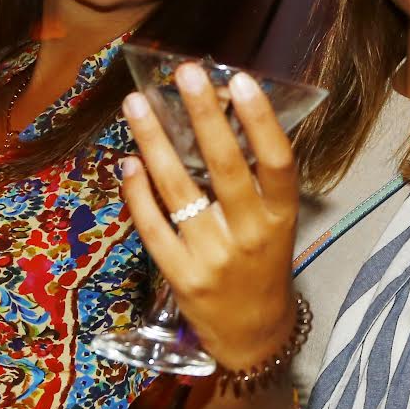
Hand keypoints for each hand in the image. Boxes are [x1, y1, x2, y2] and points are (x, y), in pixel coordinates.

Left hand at [119, 61, 299, 370]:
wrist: (254, 336)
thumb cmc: (262, 264)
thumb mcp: (273, 223)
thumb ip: (252, 180)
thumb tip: (216, 113)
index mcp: (282, 216)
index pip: (277, 161)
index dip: (260, 120)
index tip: (240, 79)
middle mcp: (251, 235)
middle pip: (226, 168)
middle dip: (203, 116)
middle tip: (184, 72)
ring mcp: (213, 257)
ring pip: (179, 192)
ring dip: (155, 143)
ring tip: (136, 103)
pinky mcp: (180, 277)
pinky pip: (152, 226)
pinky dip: (137, 192)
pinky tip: (127, 160)